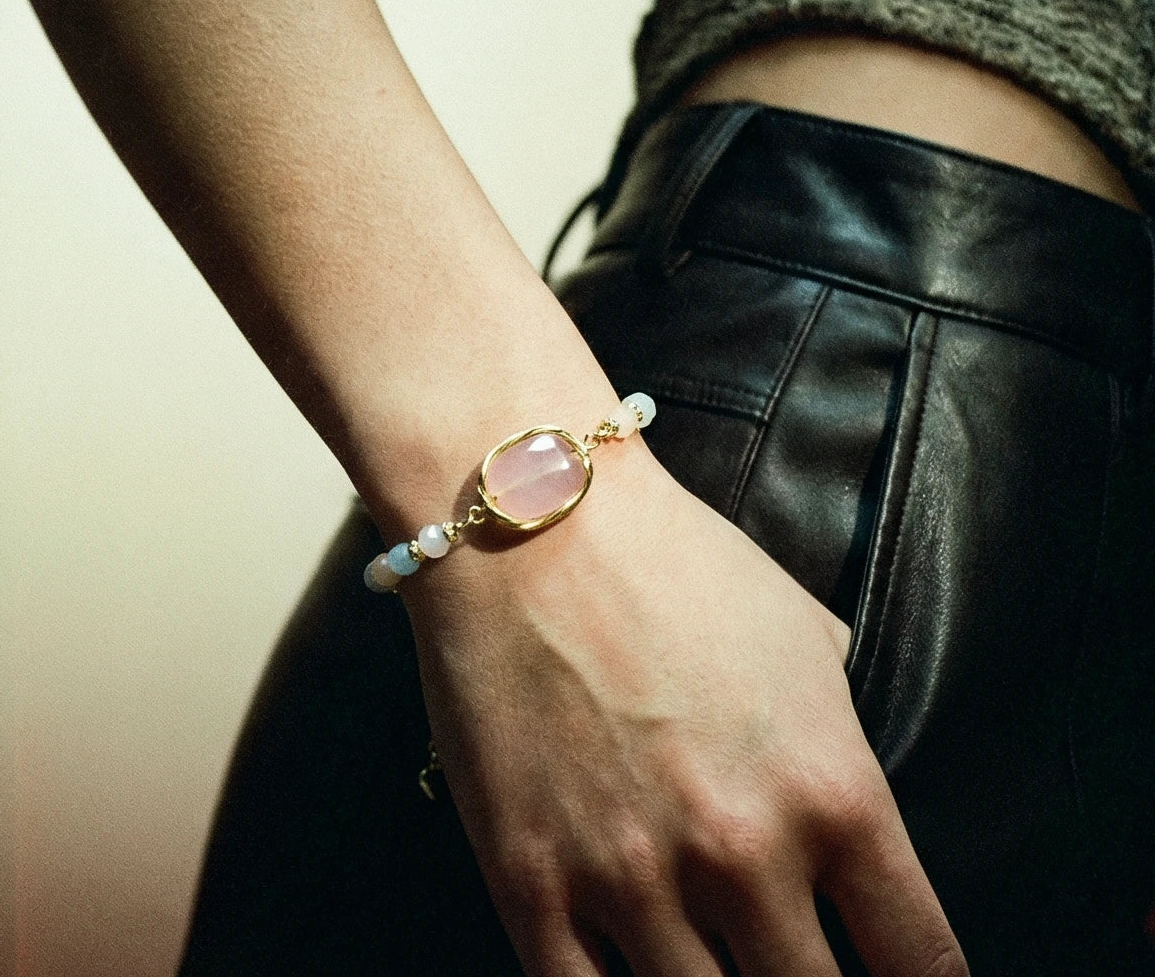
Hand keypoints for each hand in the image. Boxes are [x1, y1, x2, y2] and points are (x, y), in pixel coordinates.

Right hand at [400, 448, 966, 976]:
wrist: (531, 522)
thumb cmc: (672, 560)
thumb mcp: (802, 633)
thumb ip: (839, 731)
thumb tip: (840, 797)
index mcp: (833, 792)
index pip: (922, 962)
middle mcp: (744, 856)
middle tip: (787, 960)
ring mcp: (632, 880)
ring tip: (710, 961)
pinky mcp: (531, 883)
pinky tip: (627, 971)